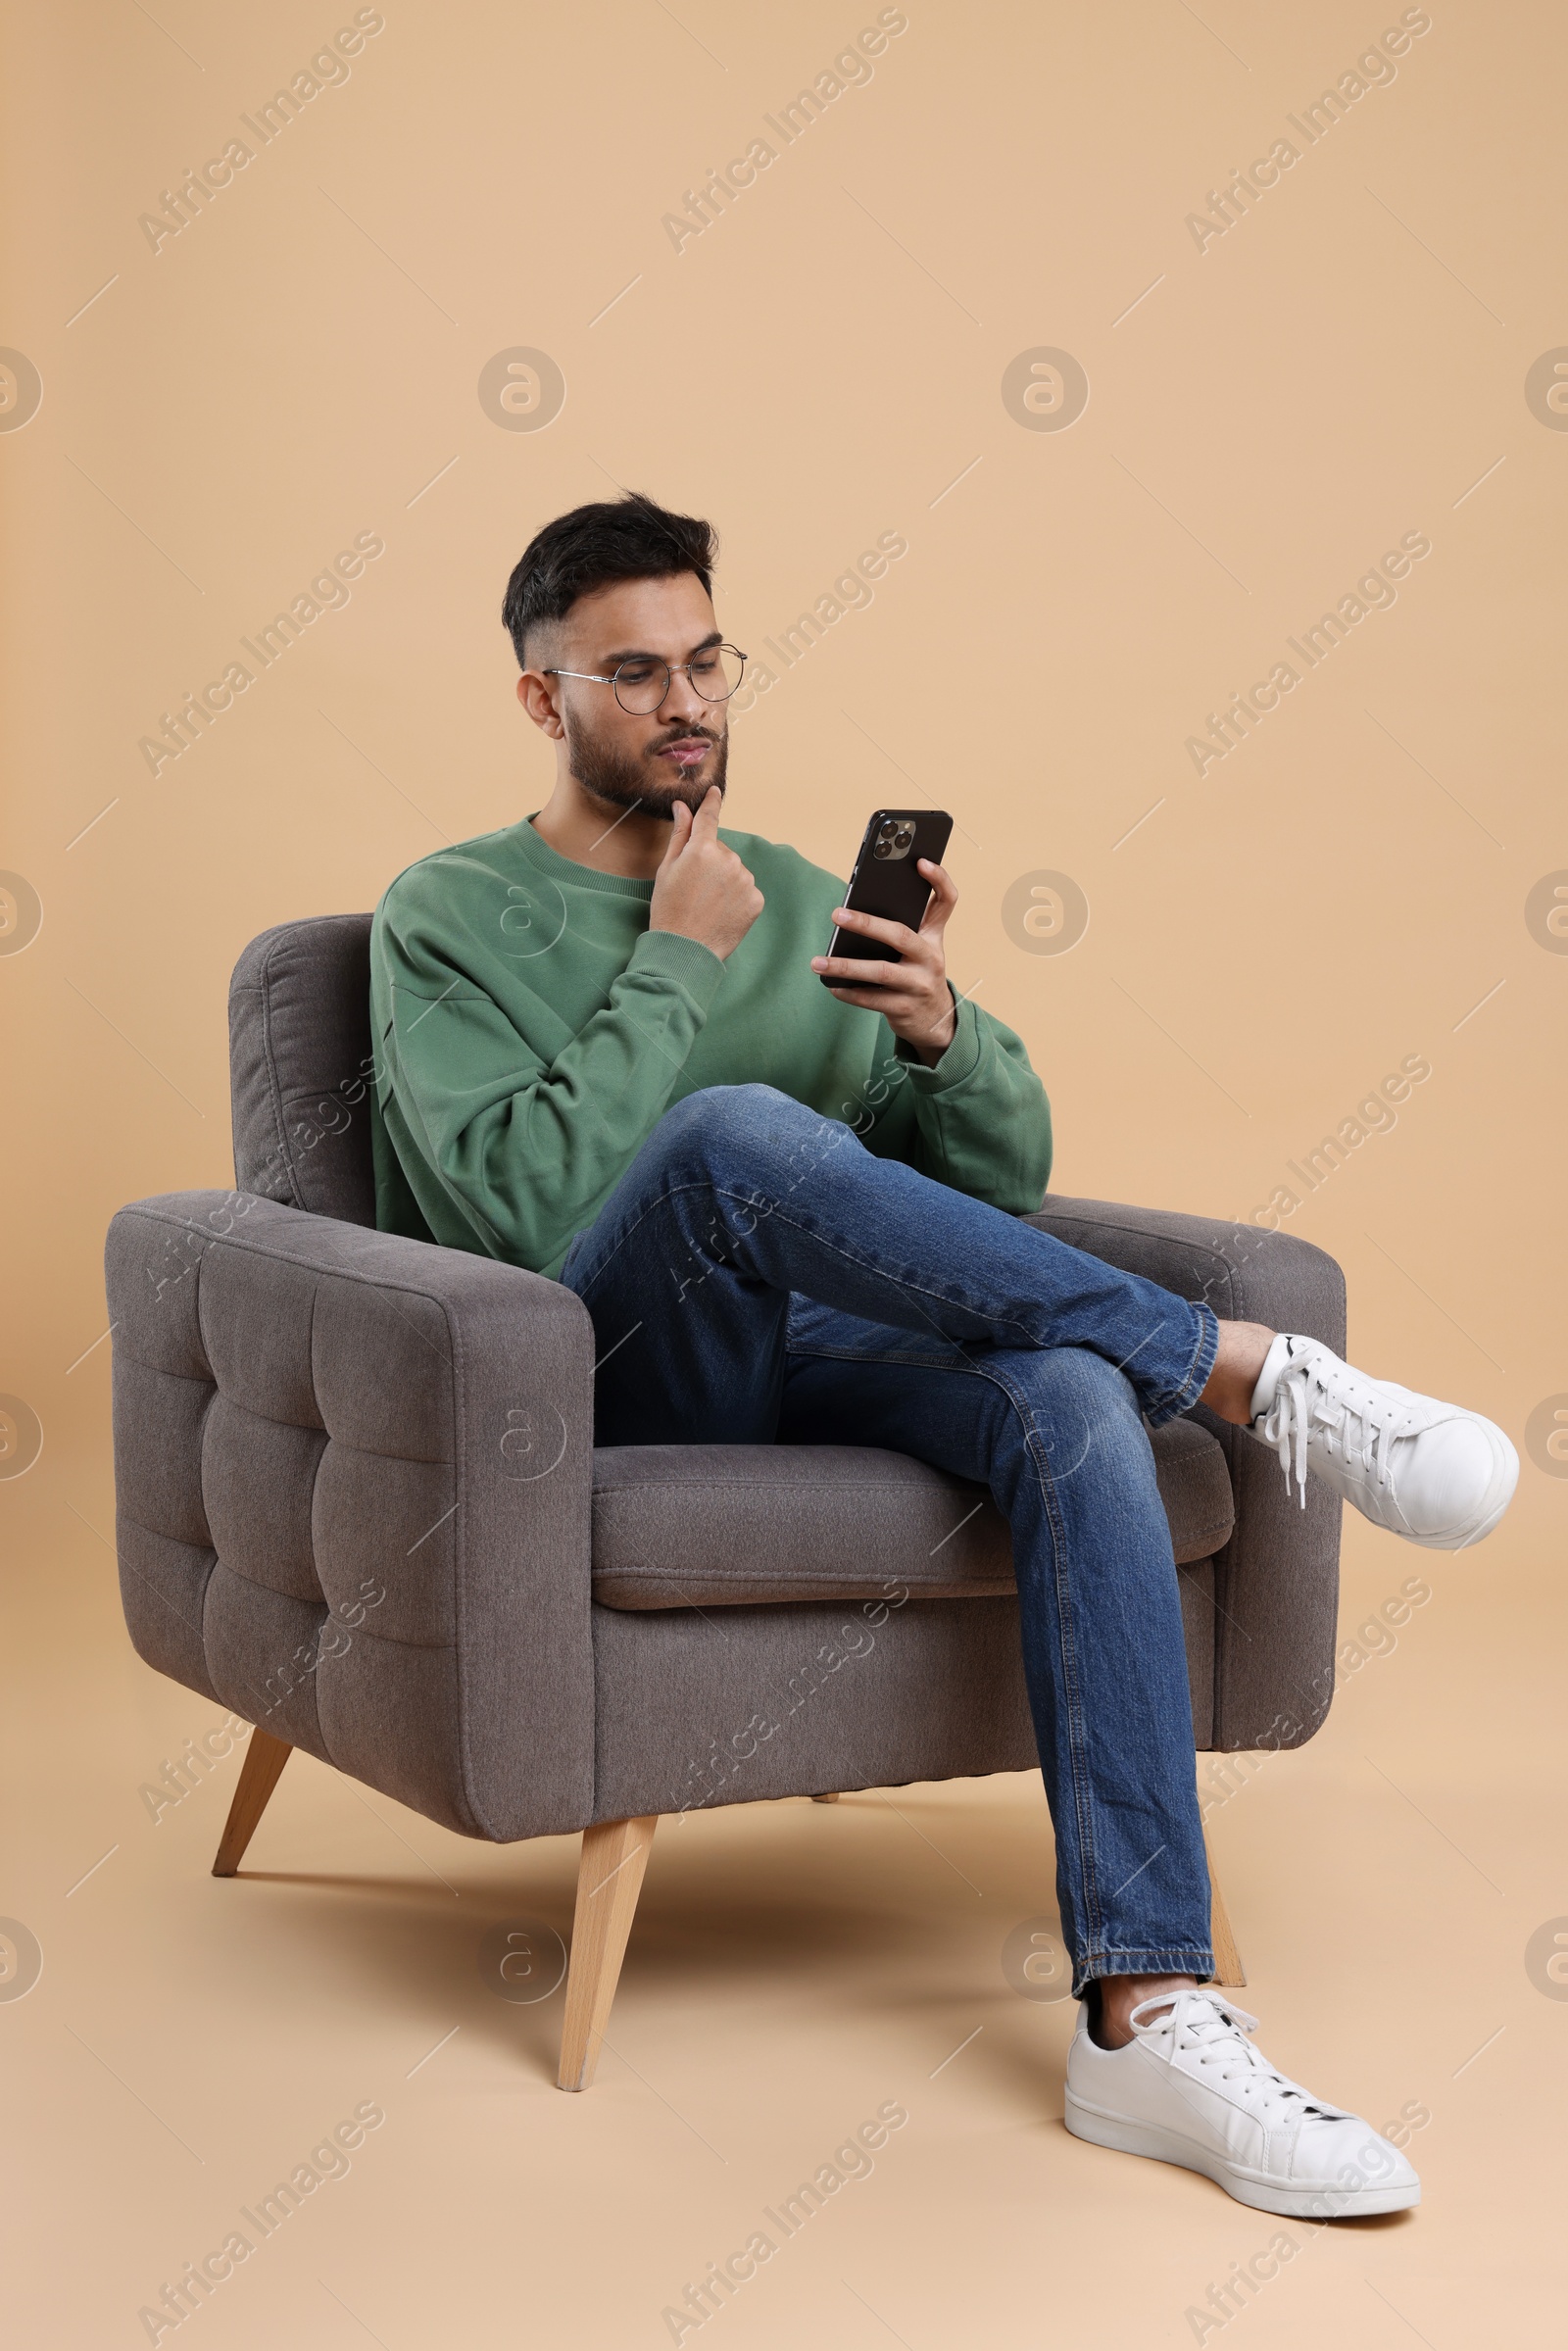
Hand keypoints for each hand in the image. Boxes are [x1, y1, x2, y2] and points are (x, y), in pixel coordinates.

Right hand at [649, 787, 763, 960]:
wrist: (686, 950)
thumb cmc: (669, 910)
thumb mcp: (667, 869)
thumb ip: (680, 835)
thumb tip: (682, 807)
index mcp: (702, 849)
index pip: (709, 818)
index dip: (711, 803)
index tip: (715, 792)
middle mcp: (728, 860)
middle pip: (720, 849)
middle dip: (708, 860)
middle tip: (693, 886)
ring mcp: (745, 880)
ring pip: (734, 869)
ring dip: (723, 879)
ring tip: (706, 902)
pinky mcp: (756, 899)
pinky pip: (745, 889)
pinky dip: (735, 896)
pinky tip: (720, 911)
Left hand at [811, 858, 958, 1065]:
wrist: (935, 1020)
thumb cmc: (915, 973)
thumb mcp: (918, 949)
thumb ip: (897, 928)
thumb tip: (851, 913)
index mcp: (933, 936)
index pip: (946, 901)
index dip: (939, 880)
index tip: (921, 862)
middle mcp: (931, 958)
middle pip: (901, 935)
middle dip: (867, 924)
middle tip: (836, 914)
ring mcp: (919, 984)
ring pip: (881, 972)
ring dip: (846, 966)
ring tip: (817, 961)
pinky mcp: (905, 1008)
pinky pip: (872, 999)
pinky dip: (849, 992)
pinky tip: (831, 984)